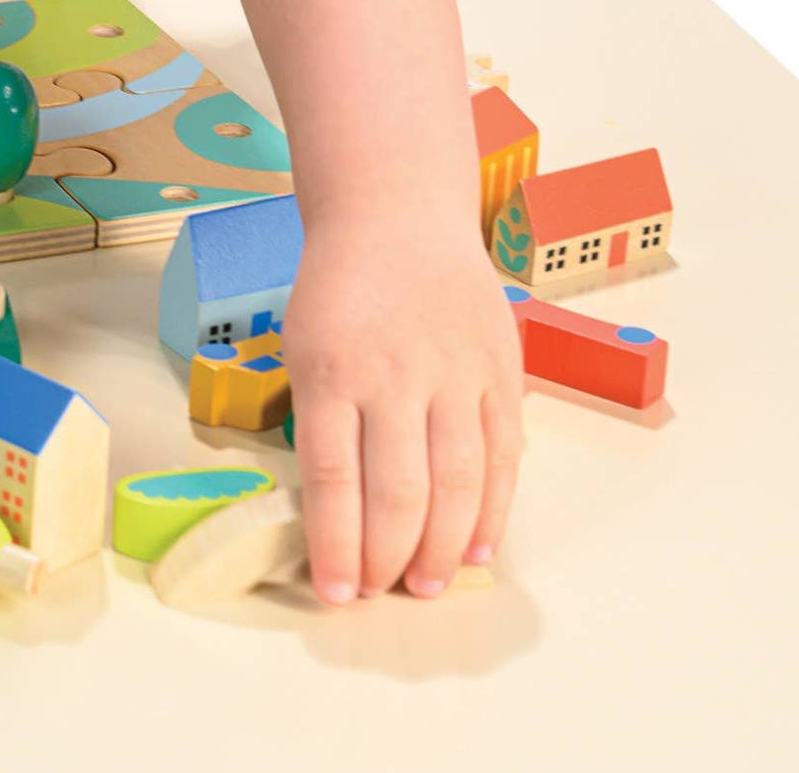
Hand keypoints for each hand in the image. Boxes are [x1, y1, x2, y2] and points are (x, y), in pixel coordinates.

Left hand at [282, 211, 523, 601]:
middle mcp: (395, 373)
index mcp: (332, 367)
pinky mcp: (501, 371)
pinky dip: (492, 511)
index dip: (335, 545)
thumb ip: (322, 419)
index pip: (332, 477)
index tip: (335, 591)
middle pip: (397, 491)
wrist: (399, 214)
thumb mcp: (303, 343)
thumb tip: (337, 513)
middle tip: (379, 592)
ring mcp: (455, 372)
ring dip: (440, 547)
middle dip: (387, 557)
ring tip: (424, 585)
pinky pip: (503, 457)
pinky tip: (475, 547)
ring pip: (456, 483)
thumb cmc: (341, 288)